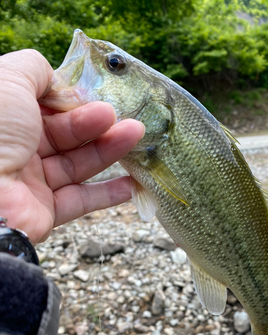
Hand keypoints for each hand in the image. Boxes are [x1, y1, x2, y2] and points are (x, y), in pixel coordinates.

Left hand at [0, 49, 144, 243]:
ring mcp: (32, 183)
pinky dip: (108, 194)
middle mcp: (19, 150)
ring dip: (109, 149)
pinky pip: (80, 201)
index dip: (72, 101)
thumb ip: (35, 70)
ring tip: (135, 133)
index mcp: (9, 120)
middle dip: (97, 123)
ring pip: (77, 164)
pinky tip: (132, 183)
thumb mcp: (9, 80)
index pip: (46, 108)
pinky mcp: (45, 211)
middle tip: (120, 116)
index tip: (95, 96)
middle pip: (66, 135)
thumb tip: (58, 81)